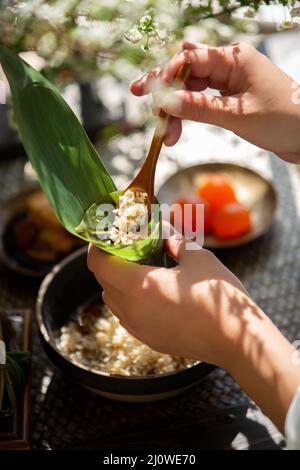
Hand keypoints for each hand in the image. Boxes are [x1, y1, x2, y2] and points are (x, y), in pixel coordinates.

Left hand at [88, 236, 258, 368]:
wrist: (236, 340)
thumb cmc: (218, 296)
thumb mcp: (197, 257)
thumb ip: (174, 242)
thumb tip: (162, 232)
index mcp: (139, 286)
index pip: (99, 264)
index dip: (97, 247)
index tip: (107, 235)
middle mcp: (131, 310)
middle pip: (104, 281)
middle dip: (110, 261)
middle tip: (127, 246)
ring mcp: (139, 328)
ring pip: (113, 300)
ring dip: (118, 282)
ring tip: (140, 268)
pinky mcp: (149, 340)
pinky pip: (127, 316)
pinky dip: (129, 300)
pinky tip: (152, 291)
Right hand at [131, 42, 299, 162]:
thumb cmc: (282, 119)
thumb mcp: (238, 116)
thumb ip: (200, 109)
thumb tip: (167, 103)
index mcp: (234, 59)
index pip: (191, 58)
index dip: (168, 74)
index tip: (151, 93)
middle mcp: (229, 66)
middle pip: (187, 72)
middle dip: (164, 87)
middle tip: (139, 96)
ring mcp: (229, 83)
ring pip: (191, 89)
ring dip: (176, 107)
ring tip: (164, 131)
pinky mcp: (230, 99)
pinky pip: (201, 102)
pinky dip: (188, 114)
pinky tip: (176, 126)